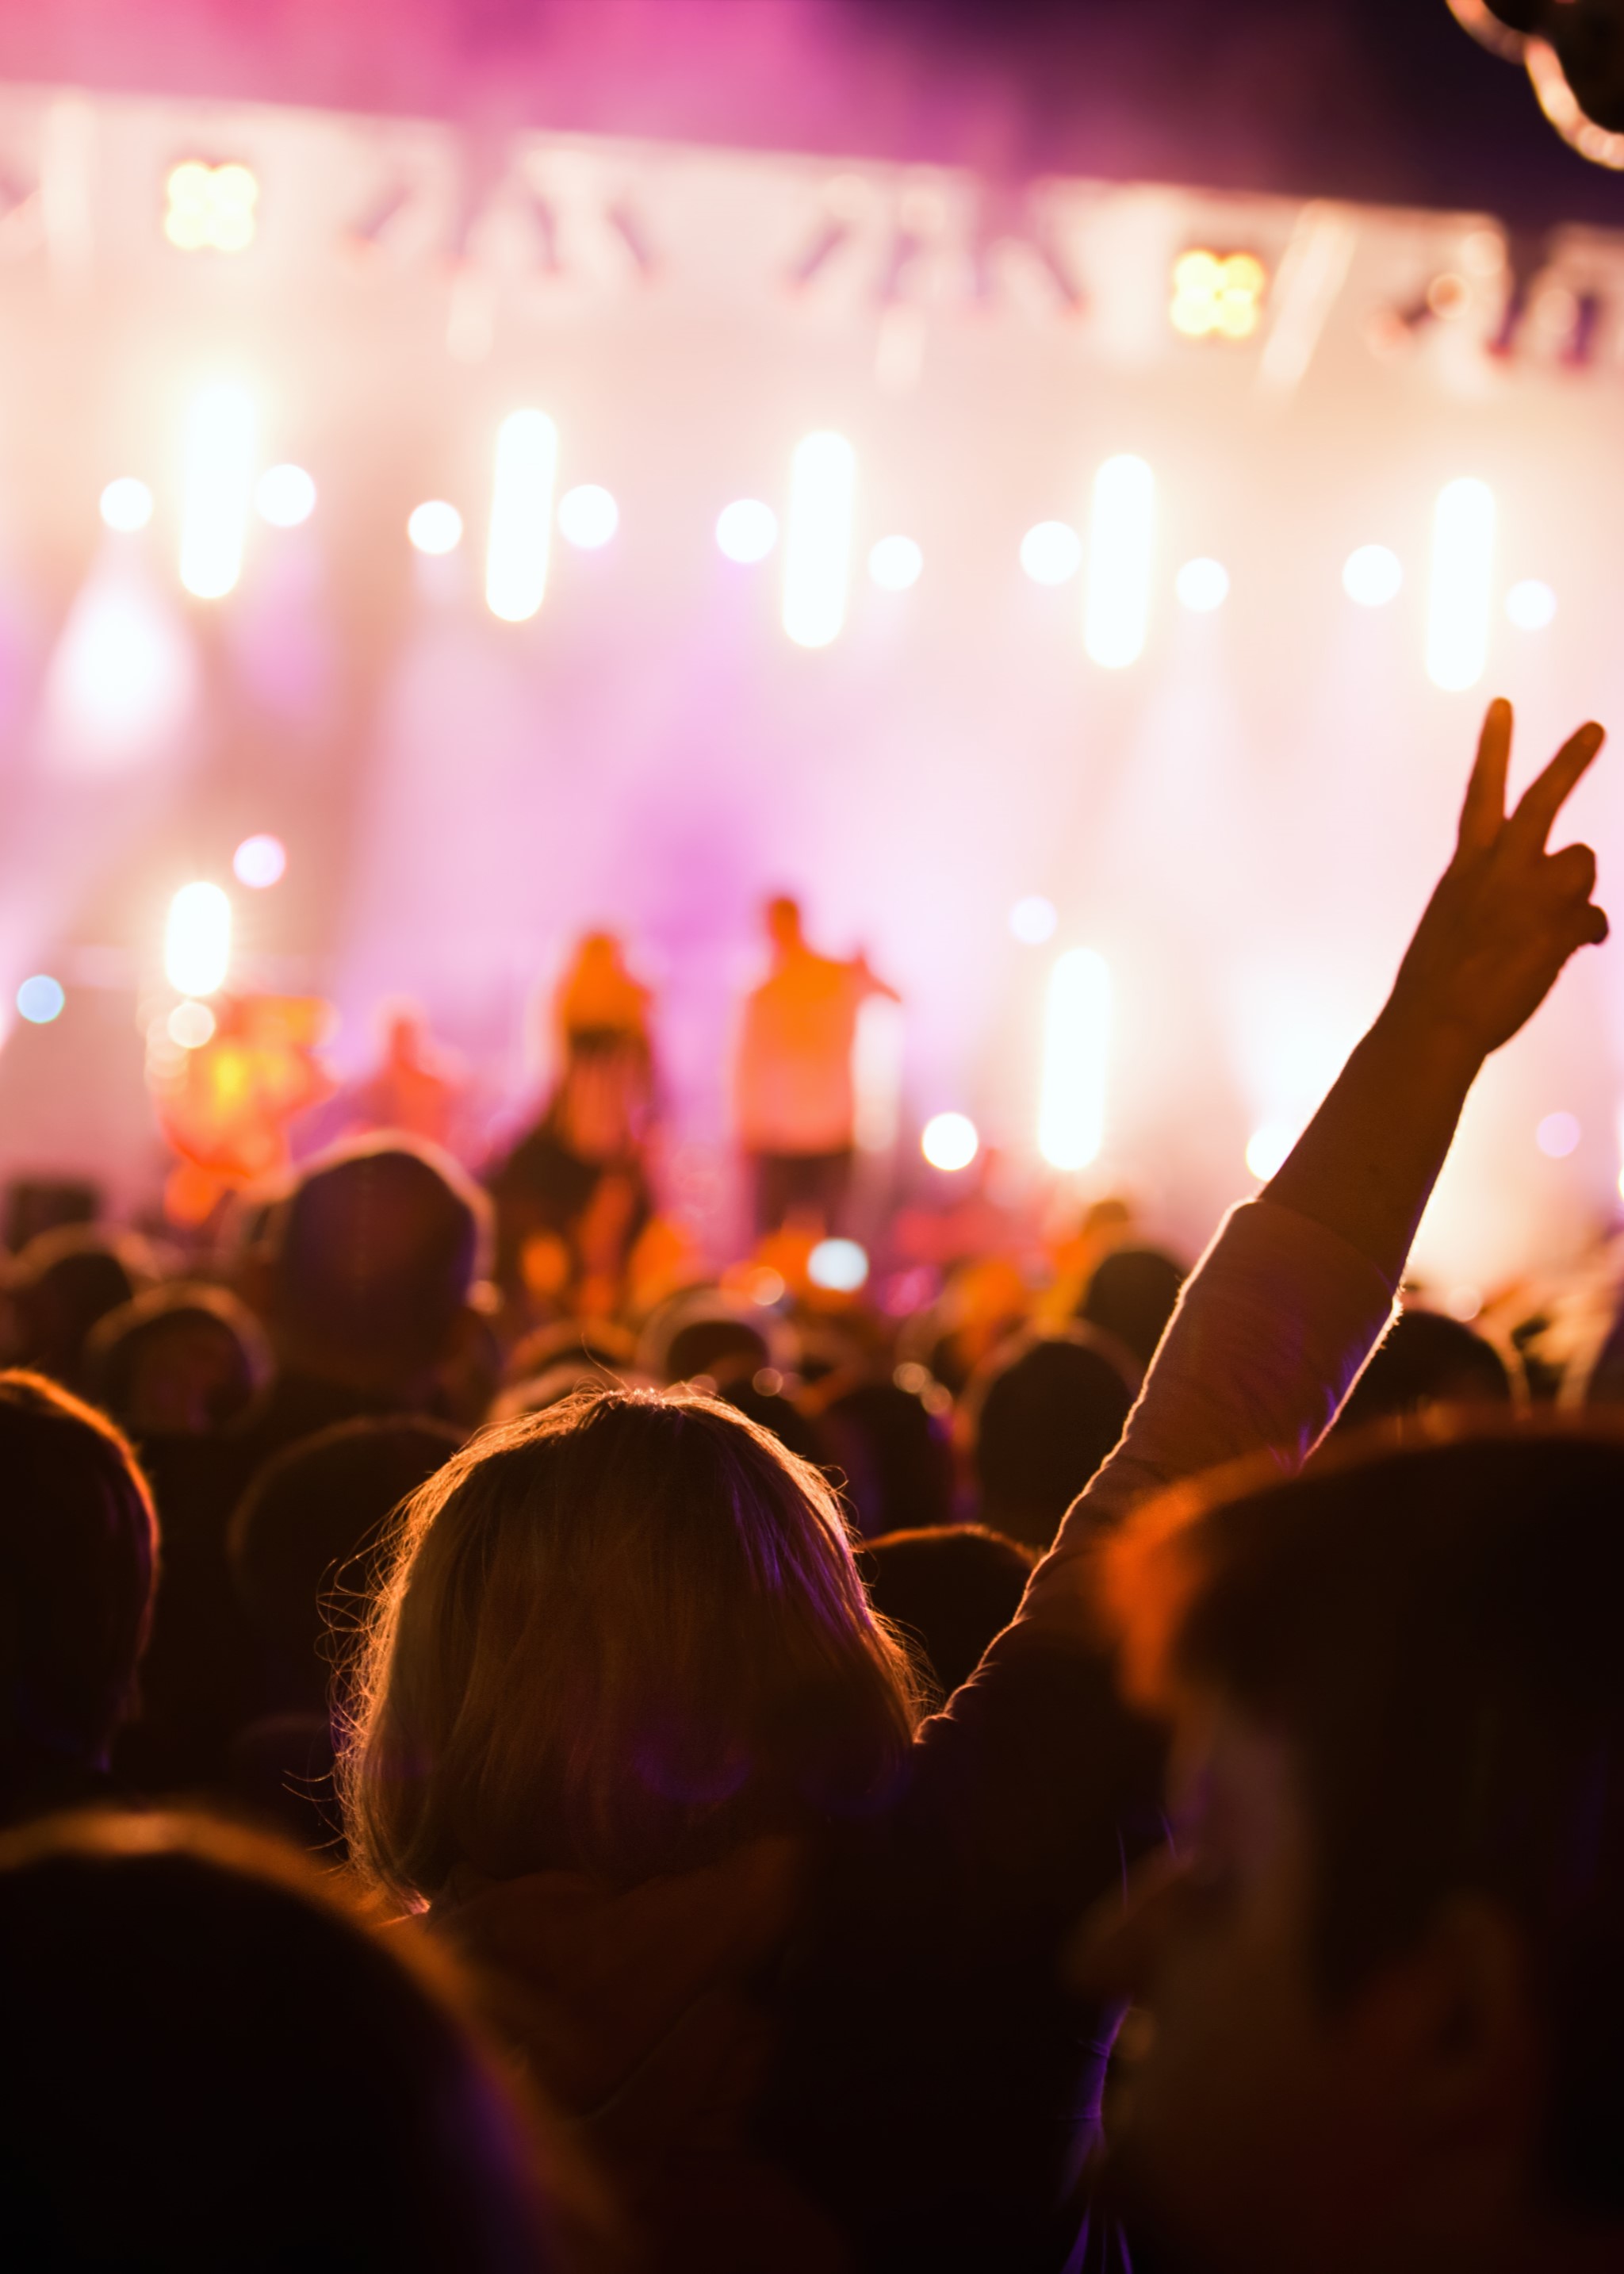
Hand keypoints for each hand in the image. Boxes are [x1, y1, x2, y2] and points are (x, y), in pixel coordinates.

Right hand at [1388, 698, 1607, 1058]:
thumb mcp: (1457, 927)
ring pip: (1582, 864)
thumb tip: (1567, 912)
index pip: (1480, 795)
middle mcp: (1497, 869)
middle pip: (1542, 801)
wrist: (1433, 1024)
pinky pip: (1593, 919)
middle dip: (1570, 761)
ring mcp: (1529, 894)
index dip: (1495, 748)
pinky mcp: (1558, 925)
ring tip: (1550, 928)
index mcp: (1465, 867)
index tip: (1503, 707)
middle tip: (1593, 729)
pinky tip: (1571, 952)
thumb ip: (1500, 902)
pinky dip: (1586, 935)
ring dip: (1576, 892)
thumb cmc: (1437, 985)